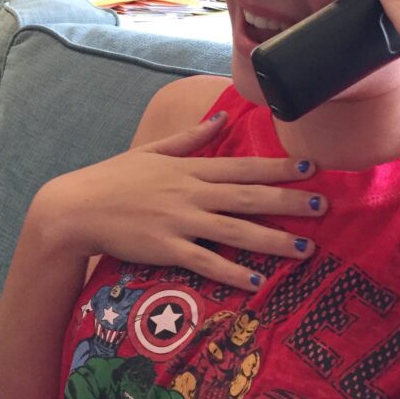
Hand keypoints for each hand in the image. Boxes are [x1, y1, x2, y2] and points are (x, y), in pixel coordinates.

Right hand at [29, 112, 326, 291]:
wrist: (76, 207)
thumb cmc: (113, 179)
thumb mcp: (152, 151)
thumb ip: (190, 138)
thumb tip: (220, 117)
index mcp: (189, 169)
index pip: (242, 166)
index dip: (278, 166)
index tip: (310, 167)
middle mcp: (191, 193)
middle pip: (249, 197)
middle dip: (289, 201)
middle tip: (323, 205)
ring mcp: (180, 221)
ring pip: (236, 231)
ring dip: (273, 240)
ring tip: (305, 249)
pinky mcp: (166, 248)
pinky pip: (206, 261)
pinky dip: (233, 272)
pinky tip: (258, 282)